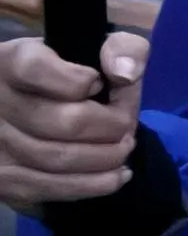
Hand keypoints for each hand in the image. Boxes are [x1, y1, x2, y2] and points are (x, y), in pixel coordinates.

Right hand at [0, 33, 149, 214]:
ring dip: (107, 157)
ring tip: (125, 147)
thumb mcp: (93, 46)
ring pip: (60, 159)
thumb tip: (124, 72)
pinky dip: (94, 185)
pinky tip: (117, 175)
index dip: (79, 81)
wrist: (28, 106)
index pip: (36, 69)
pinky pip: (52, 188)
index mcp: (12, 62)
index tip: (97, 83)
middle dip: (111, 126)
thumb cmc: (69, 74)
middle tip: (127, 125)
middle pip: (65, 121)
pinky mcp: (4, 180)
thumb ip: (121, 47)